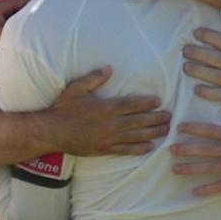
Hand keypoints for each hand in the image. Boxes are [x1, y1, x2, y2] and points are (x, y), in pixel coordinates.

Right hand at [43, 67, 170, 155]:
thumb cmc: (63, 108)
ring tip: (165, 130)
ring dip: (153, 133)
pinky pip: (126, 150)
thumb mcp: (76, 89)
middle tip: (169, 116)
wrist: (51, 132)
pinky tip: (150, 146)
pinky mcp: (104, 149)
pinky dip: (139, 149)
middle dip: (156, 118)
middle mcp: (110, 124)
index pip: (132, 105)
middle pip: (139, 121)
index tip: (159, 101)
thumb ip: (94, 78)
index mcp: (105, 107)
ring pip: (136, 136)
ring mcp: (108, 138)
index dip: (147, 103)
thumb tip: (109, 69)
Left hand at [170, 104, 220, 195]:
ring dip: (190, 169)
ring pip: (209, 168)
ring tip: (175, 170)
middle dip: (186, 149)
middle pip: (205, 149)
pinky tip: (194, 192)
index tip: (179, 127)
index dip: (194, 128)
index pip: (211, 130)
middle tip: (170, 149)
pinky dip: (207, 190)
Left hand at [184, 25, 220, 114]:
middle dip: (197, 53)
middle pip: (216, 59)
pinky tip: (196, 88)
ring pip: (214, 76)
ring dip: (197, 71)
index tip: (196, 33)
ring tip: (185, 67)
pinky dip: (206, 92)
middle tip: (184, 50)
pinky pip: (219, 95)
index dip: (209, 36)